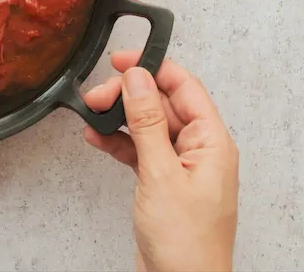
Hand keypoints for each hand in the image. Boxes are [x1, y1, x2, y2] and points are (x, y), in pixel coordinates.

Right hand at [84, 51, 238, 271]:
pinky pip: (140, 150)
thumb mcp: (160, 174)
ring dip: (120, 117)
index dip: (153, 68)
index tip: (121, 60)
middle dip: (129, 95)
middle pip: (163, 104)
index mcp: (212, 142)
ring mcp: (181, 167)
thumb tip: (138, 80)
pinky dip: (119, 142)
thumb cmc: (186, 242)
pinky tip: (98, 137)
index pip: (185, 87)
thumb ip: (147, 123)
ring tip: (92, 113)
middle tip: (97, 96)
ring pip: (148, 126)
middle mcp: (200, 150)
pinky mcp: (163, 183)